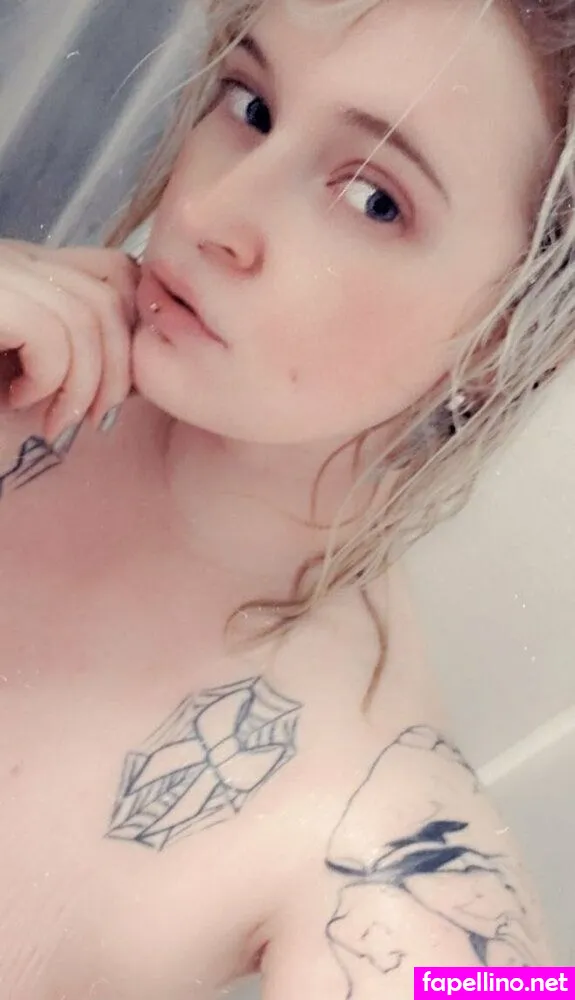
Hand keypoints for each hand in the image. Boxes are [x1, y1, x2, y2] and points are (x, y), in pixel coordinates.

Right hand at [0, 240, 139, 441]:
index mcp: (34, 271)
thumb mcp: (32, 372)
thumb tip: (139, 373)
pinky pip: (49, 335)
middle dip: (120, 371)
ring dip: (84, 386)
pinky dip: (47, 382)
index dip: (132, 332)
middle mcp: (18, 260)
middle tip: (96, 419)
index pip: (118, 271)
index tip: (120, 389)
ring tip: (56, 420)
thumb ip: (80, 355)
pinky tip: (18, 401)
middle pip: (112, 295)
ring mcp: (3, 274)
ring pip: (88, 317)